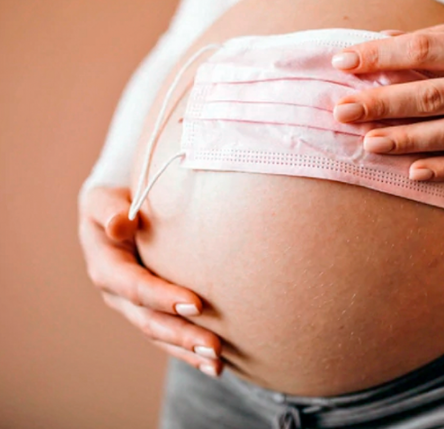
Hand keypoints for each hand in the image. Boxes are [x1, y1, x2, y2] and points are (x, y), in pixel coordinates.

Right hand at [78, 186, 222, 376]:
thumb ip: (110, 210)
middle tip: (215, 345)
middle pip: (150, 321)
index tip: (197, 304)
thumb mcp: (104, 200)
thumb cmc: (115, 203)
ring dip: (189, 351)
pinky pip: (170, 337)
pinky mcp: (151, 313)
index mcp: (106, 266)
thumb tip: (120, 224)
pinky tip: (216, 365)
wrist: (114, 215)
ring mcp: (134, 308)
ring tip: (218, 363)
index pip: (135, 286)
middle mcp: (118, 295)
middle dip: (182, 335)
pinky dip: (190, 352)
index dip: (163, 297)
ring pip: (161, 335)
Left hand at [331, 20, 443, 180]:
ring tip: (370, 143)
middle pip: (432, 96)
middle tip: (344, 111)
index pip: (423, 51)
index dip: (381, 57)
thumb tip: (382, 40)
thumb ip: (433, 40)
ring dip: (407, 140)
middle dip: (384, 104)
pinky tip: (414, 172)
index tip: (344, 62)